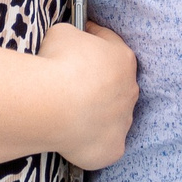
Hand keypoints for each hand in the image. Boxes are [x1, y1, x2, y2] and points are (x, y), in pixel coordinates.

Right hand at [38, 21, 137, 170]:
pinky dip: (92, 142)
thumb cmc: (58, 64)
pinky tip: (73, 138)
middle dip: (97, 83)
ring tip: (69, 114)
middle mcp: (129, 91)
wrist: (51, 105)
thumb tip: (71, 45)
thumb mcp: (63, 33)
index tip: (80, 43)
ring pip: (112, 116)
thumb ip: (75, 38)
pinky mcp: (113, 148)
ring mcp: (123, 122)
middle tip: (71, 84)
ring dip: (96, 114)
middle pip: (115, 85)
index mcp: (123, 59)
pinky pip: (105, 145)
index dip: (94, 42)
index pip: (111, 46)